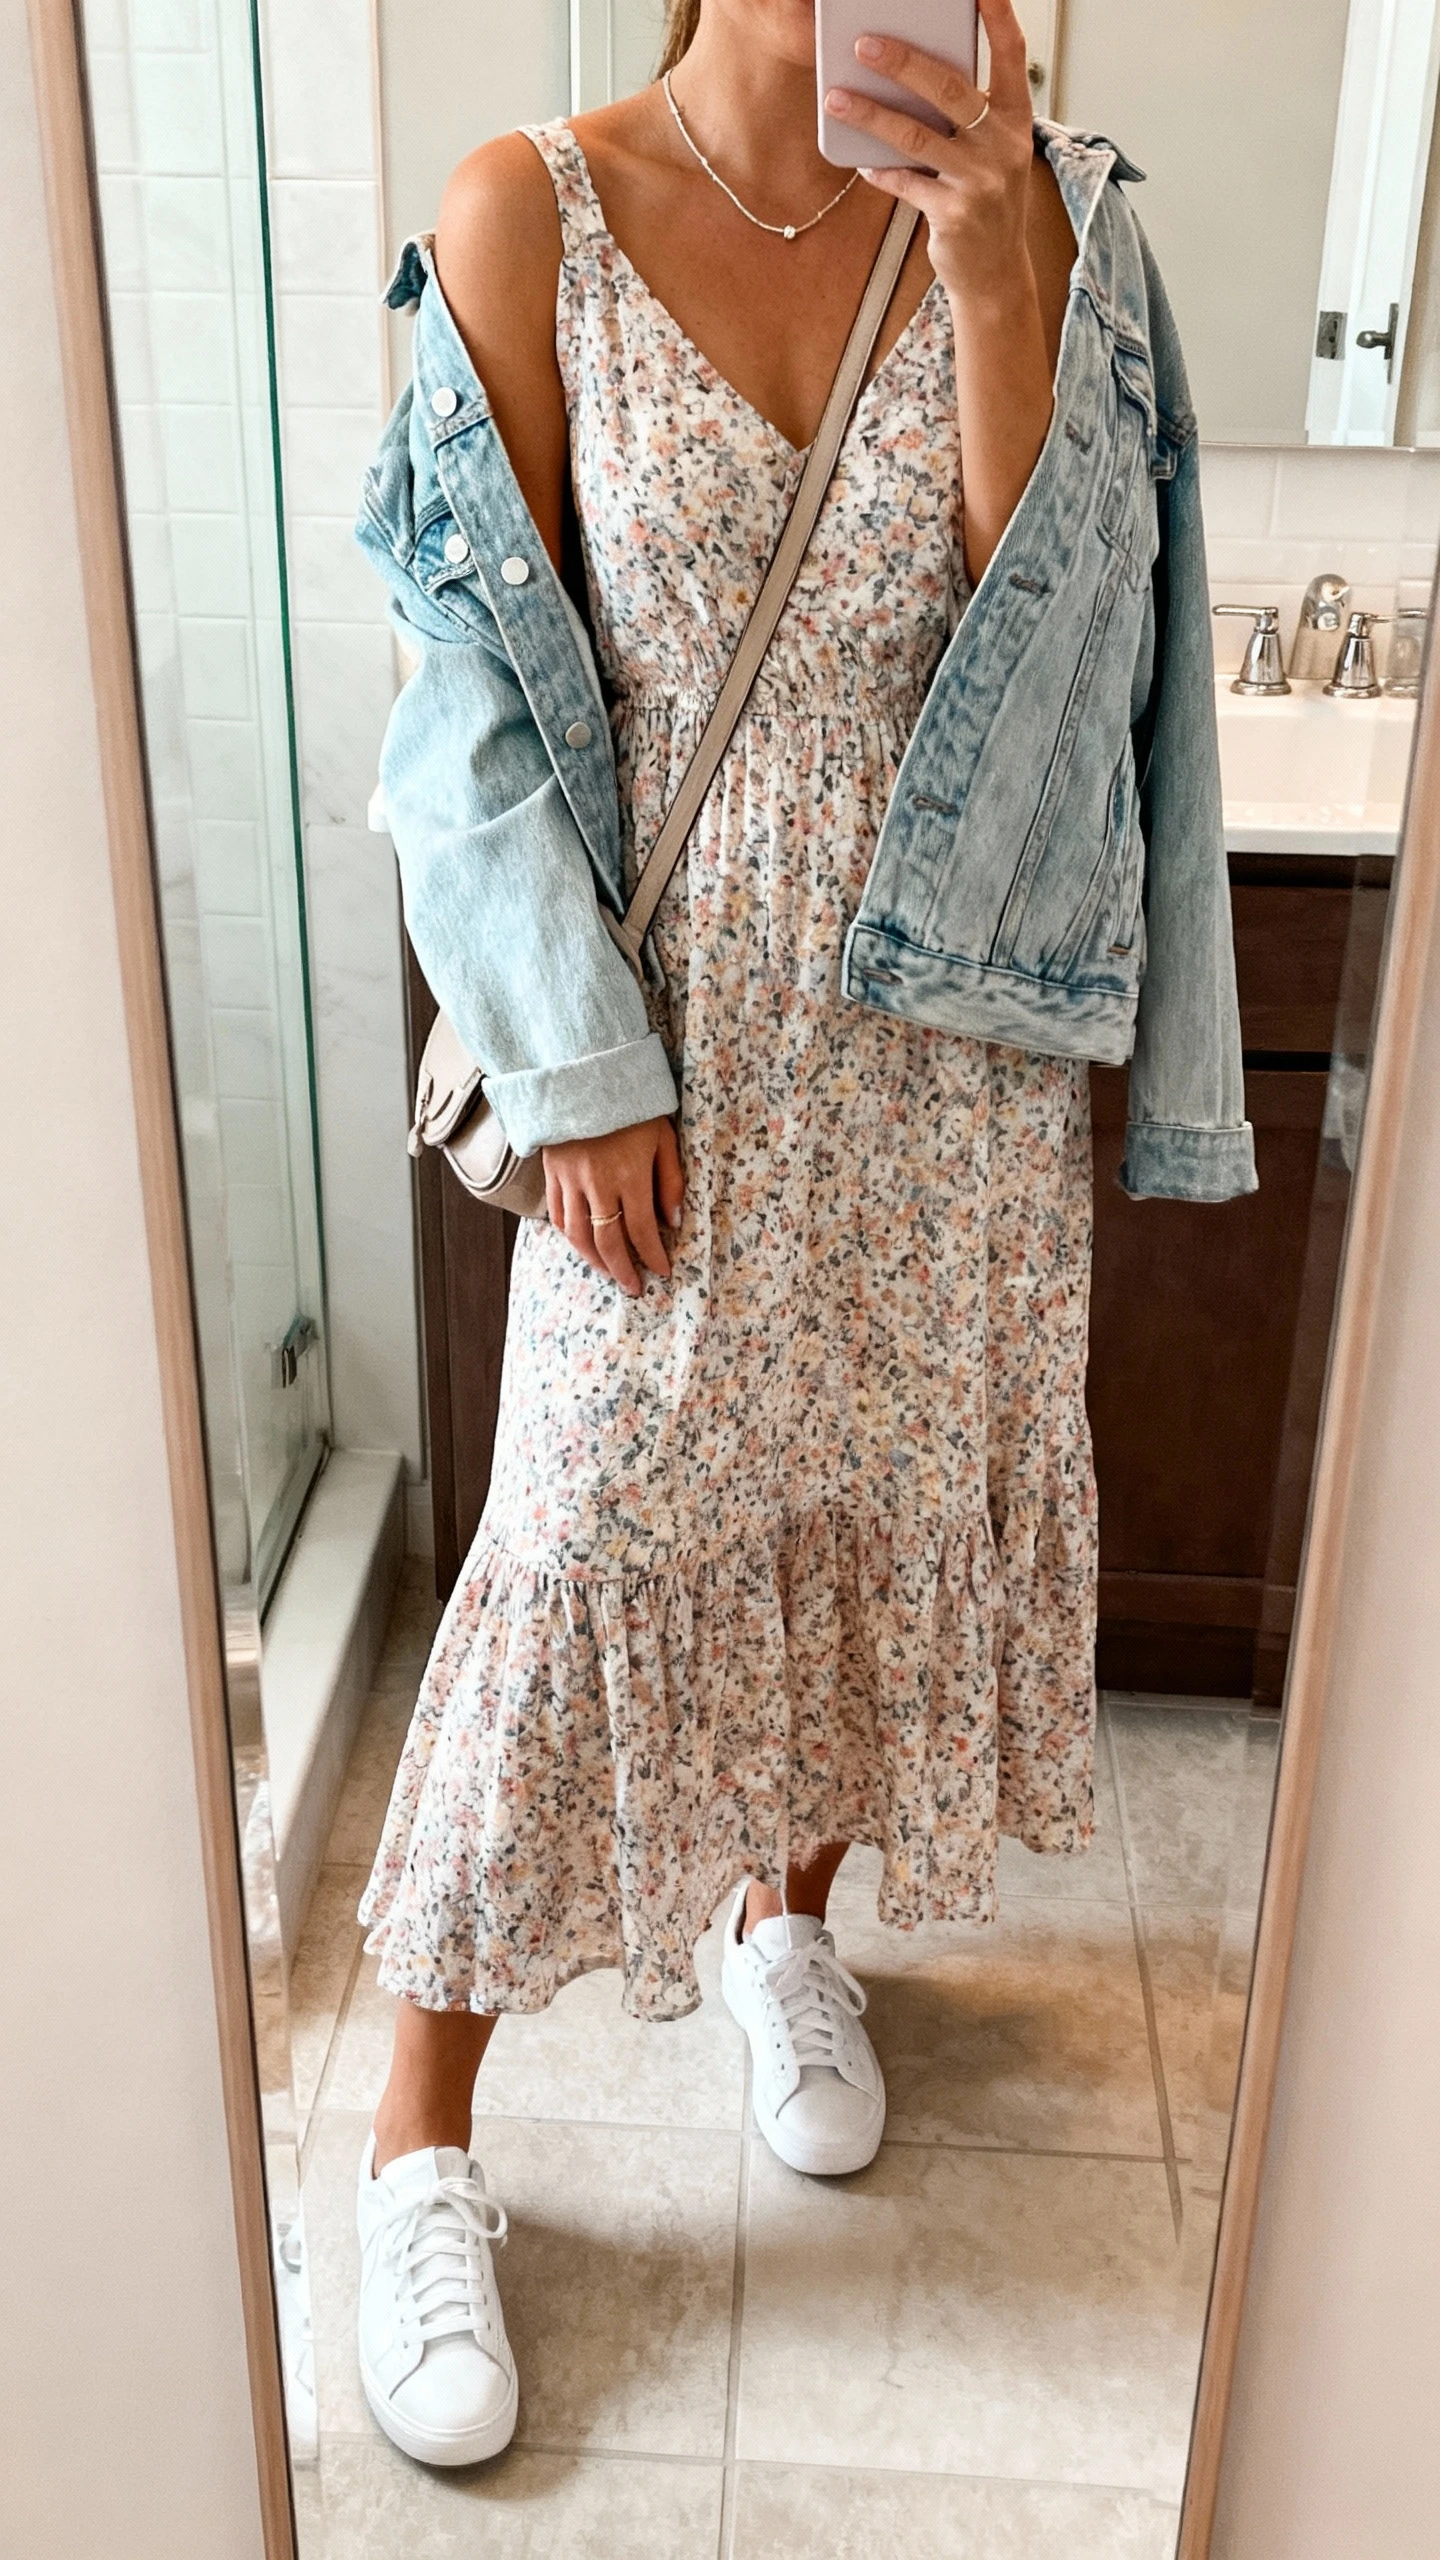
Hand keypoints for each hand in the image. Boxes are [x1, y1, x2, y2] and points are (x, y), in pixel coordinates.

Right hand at [543, 1115, 684, 1296]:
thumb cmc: (632, 1105)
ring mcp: (570, 1180)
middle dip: (623, 1270)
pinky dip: (570, 1236)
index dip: (653, 1256)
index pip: (642, 1230)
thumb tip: (674, 1221)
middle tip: (634, 1287)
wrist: (584, 1074)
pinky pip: (557, 1216)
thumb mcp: (663, 1137)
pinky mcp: (551, 1174)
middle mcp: (597, 1184)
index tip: (662, 1271)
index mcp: (629, 1175)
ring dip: (594, 1260)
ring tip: (609, 1272)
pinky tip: (583, 1245)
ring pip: (578, 1235)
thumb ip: (670, 1181)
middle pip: (608, 1242)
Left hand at [823, 0, 1036, 310]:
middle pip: (948, 89)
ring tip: (836, 98)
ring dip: (870, 115)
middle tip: (863, 43)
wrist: (996, 273)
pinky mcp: (954, 214)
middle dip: (902, 62)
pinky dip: (880, 171)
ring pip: (916, 136)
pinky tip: (862, 163)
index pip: (1011, 53)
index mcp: (1016, 118)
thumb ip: (965, 116)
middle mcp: (1003, 145)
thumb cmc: (987, 202)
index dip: (997, 16)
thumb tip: (910, 76)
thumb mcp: (990, 152)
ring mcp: (980, 181)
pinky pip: (906, 183)